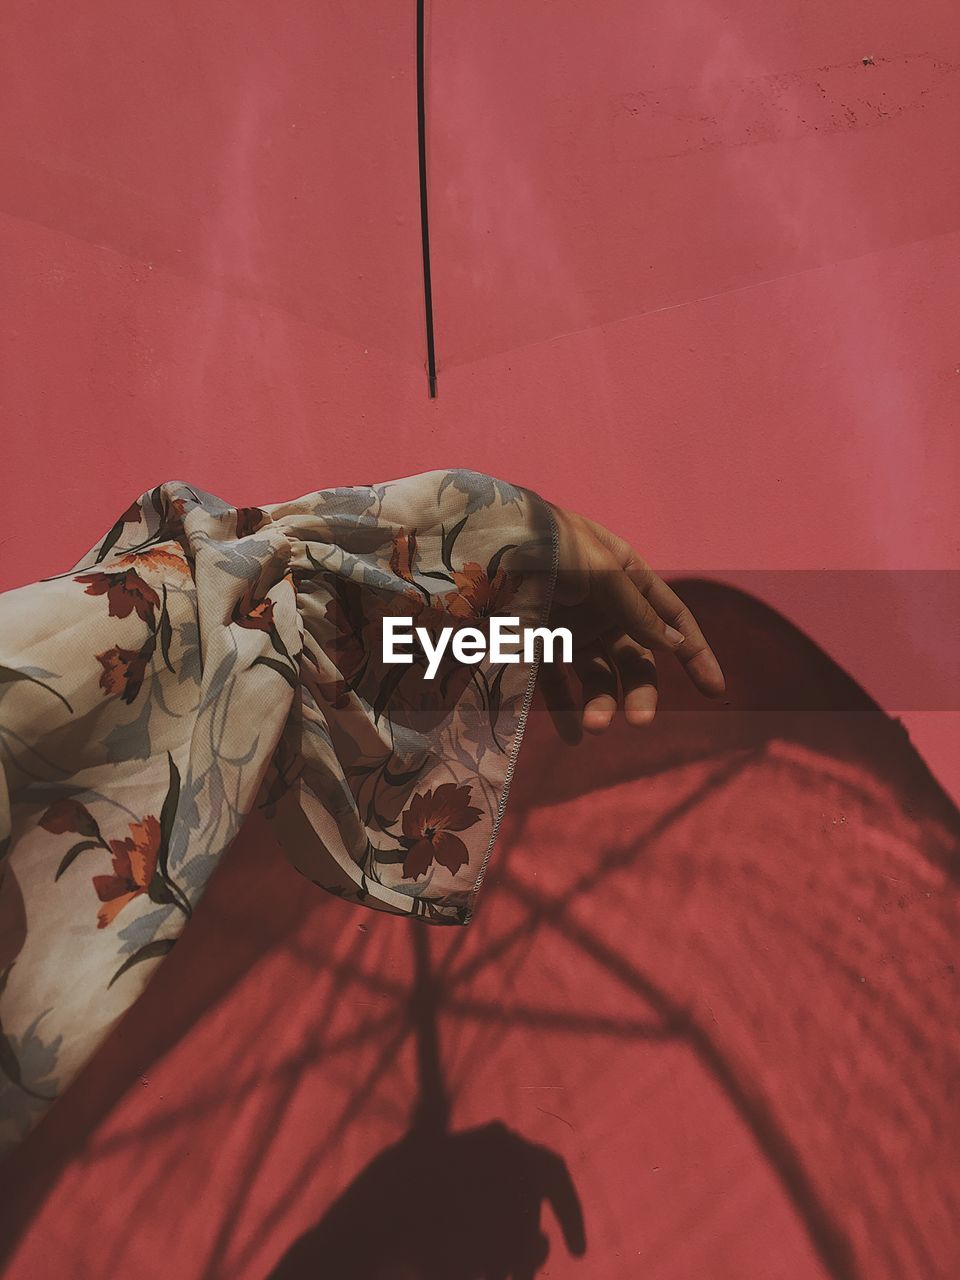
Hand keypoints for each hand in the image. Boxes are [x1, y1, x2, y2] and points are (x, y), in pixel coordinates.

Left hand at [541, 504, 724, 740]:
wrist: (483, 542)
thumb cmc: (549, 543)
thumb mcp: (601, 572)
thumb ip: (638, 611)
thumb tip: (675, 646)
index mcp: (625, 577)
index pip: (671, 618)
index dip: (695, 652)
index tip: (715, 691)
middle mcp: (602, 605)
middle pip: (635, 657)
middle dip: (639, 691)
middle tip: (638, 720)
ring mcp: (568, 626)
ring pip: (597, 676)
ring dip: (601, 703)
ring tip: (596, 727)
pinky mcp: (534, 644)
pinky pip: (556, 683)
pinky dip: (565, 710)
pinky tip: (573, 735)